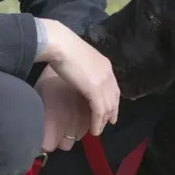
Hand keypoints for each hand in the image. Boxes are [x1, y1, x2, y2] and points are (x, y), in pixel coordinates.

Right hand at [35, 19, 119, 135]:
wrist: (60, 45)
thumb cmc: (63, 48)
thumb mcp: (80, 58)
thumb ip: (85, 67)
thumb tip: (80, 74)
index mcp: (104, 64)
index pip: (113, 86)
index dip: (113, 98)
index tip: (111, 108)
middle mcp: (108, 73)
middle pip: (114, 97)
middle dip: (112, 111)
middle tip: (109, 122)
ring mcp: (103, 82)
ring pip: (108, 107)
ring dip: (104, 121)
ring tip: (99, 130)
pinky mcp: (95, 90)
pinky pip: (99, 111)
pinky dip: (97, 122)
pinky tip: (94, 130)